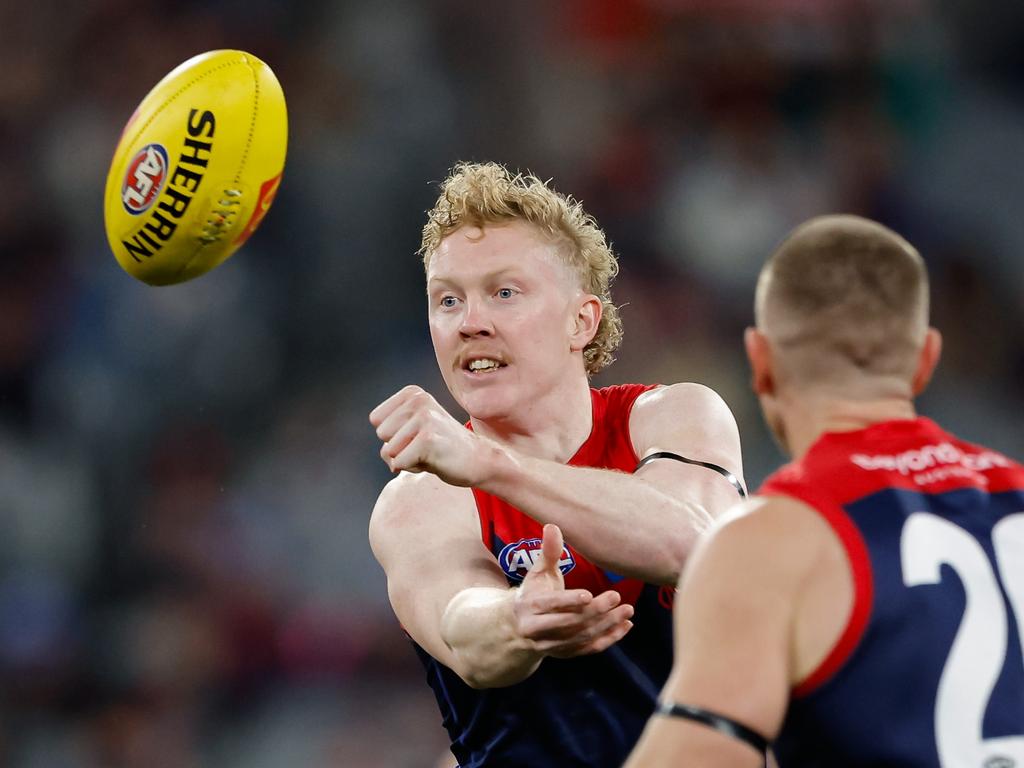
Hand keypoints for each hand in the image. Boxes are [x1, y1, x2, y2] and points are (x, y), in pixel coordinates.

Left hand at [370, 385, 495, 486]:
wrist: (478, 459)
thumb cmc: (440, 447)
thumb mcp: (413, 429)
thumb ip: (390, 430)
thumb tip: (388, 456)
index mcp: (413, 393)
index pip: (376, 419)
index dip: (392, 434)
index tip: (416, 435)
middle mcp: (418, 400)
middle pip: (381, 434)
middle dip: (398, 447)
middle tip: (424, 446)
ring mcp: (424, 419)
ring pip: (388, 451)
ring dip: (406, 459)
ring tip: (429, 452)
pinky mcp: (428, 439)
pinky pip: (399, 463)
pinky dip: (413, 468)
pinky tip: (433, 461)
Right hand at [514, 524, 633, 657]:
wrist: (519, 626)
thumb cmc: (534, 591)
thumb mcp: (538, 572)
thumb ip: (547, 552)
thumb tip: (552, 526)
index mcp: (529, 606)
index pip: (550, 605)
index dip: (569, 601)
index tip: (589, 595)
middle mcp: (537, 629)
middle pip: (569, 623)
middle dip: (594, 611)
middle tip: (616, 596)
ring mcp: (551, 645)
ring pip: (581, 637)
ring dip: (606, 625)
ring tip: (627, 610)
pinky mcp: (565, 654)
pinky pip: (588, 649)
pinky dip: (608, 639)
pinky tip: (625, 626)